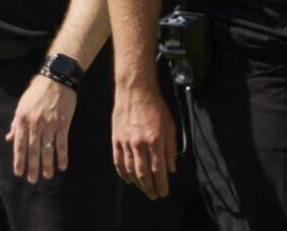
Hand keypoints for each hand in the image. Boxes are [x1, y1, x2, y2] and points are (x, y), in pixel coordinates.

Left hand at [5, 75, 75, 182]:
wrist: (55, 79)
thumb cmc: (36, 92)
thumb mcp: (21, 105)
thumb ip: (16, 123)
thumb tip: (9, 138)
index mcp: (22, 119)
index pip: (19, 144)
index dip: (19, 160)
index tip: (19, 173)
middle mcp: (35, 124)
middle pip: (33, 149)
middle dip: (32, 166)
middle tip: (32, 180)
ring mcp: (49, 124)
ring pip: (47, 149)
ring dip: (47, 164)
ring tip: (47, 176)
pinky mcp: (62, 123)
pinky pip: (62, 143)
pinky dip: (62, 156)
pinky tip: (62, 166)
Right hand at [112, 83, 176, 199]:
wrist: (135, 91)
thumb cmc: (156, 107)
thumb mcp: (170, 127)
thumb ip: (170, 150)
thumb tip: (171, 169)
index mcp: (155, 141)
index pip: (158, 170)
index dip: (161, 185)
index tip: (164, 193)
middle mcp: (139, 144)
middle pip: (143, 174)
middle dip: (149, 188)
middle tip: (154, 195)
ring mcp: (125, 142)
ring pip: (129, 169)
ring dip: (137, 183)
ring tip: (143, 189)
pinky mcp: (116, 138)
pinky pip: (118, 160)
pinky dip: (122, 173)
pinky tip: (128, 179)